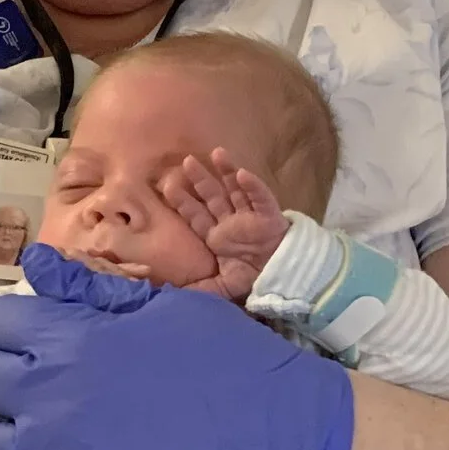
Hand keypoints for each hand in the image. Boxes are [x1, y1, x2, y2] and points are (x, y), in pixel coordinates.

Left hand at [163, 151, 288, 302]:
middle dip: (200, 179)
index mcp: (217, 236)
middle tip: (186, 161)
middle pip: (212, 196)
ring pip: (235, 189)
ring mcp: (249, 215)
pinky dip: (251, 186)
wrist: (281, 277)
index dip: (184, 201)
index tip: (167, 186)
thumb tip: (173, 296)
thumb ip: (201, 288)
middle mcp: (230, 221)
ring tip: (216, 153)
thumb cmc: (252, 277)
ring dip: (226, 171)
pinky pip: (259, 197)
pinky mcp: (268, 215)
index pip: (197, 215)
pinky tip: (242, 173)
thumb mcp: (222, 286)